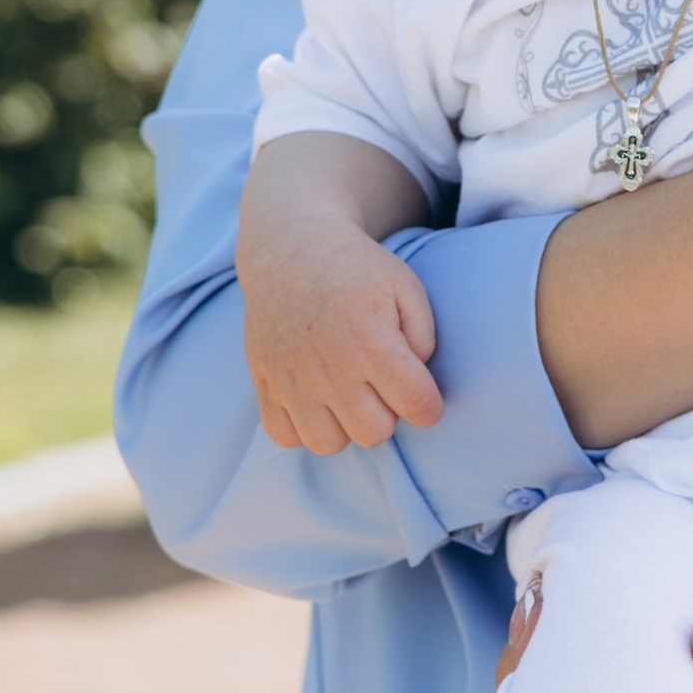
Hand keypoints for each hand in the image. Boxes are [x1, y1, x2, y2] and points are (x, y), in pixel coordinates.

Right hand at [239, 198, 441, 454]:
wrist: (290, 248)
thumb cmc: (357, 269)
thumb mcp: (406, 288)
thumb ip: (425, 339)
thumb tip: (416, 384)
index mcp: (371, 342)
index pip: (419, 408)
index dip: (428, 405)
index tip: (421, 391)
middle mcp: (329, 367)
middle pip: (374, 433)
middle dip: (388, 414)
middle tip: (380, 384)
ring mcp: (290, 378)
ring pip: (328, 444)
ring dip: (345, 425)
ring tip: (348, 395)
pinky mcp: (263, 382)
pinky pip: (284, 436)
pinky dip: (303, 427)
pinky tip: (316, 400)